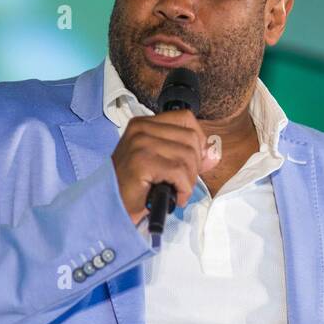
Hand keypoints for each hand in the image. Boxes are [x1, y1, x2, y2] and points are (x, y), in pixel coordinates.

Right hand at [111, 110, 217, 225]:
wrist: (110, 205)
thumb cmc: (135, 187)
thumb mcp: (162, 163)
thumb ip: (186, 154)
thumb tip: (213, 154)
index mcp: (144, 124)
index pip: (186, 118)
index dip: (198, 141)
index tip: (192, 162)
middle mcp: (141, 129)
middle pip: (191, 138)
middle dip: (194, 166)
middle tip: (182, 183)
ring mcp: (140, 143)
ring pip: (187, 157)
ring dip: (189, 181)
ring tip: (177, 191)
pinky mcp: (142, 161)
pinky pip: (179, 172)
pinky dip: (184, 189)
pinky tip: (175, 197)